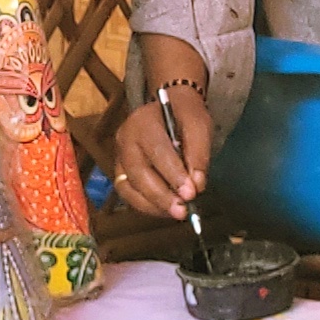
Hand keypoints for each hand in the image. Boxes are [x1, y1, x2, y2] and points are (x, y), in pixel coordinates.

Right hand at [110, 82, 212, 217]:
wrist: (169, 106)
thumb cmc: (184, 114)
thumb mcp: (198, 124)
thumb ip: (199, 153)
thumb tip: (197, 185)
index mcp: (143, 121)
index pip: (157, 151)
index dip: (174, 174)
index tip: (191, 193)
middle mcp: (125, 138)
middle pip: (138, 173)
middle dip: (161, 195)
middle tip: (183, 210)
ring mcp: (119, 155)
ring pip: (128, 187)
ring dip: (152, 205)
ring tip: (176, 212)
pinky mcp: (120, 171)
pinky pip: (128, 193)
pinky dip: (146, 206)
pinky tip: (166, 210)